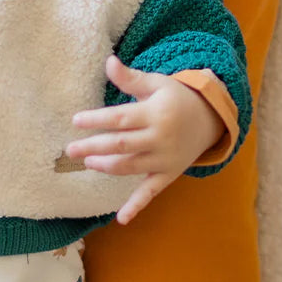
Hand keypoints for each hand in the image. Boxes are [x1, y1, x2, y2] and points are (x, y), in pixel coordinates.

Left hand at [66, 56, 225, 225]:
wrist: (210, 119)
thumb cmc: (176, 98)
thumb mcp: (156, 83)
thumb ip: (130, 78)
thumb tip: (108, 62)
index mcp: (155, 114)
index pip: (120, 119)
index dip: (97, 120)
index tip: (76, 120)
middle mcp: (160, 138)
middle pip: (121, 145)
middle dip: (93, 147)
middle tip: (70, 149)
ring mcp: (165, 159)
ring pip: (131, 167)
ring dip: (107, 167)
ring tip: (87, 162)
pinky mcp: (168, 175)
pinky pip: (151, 193)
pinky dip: (137, 206)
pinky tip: (121, 219)